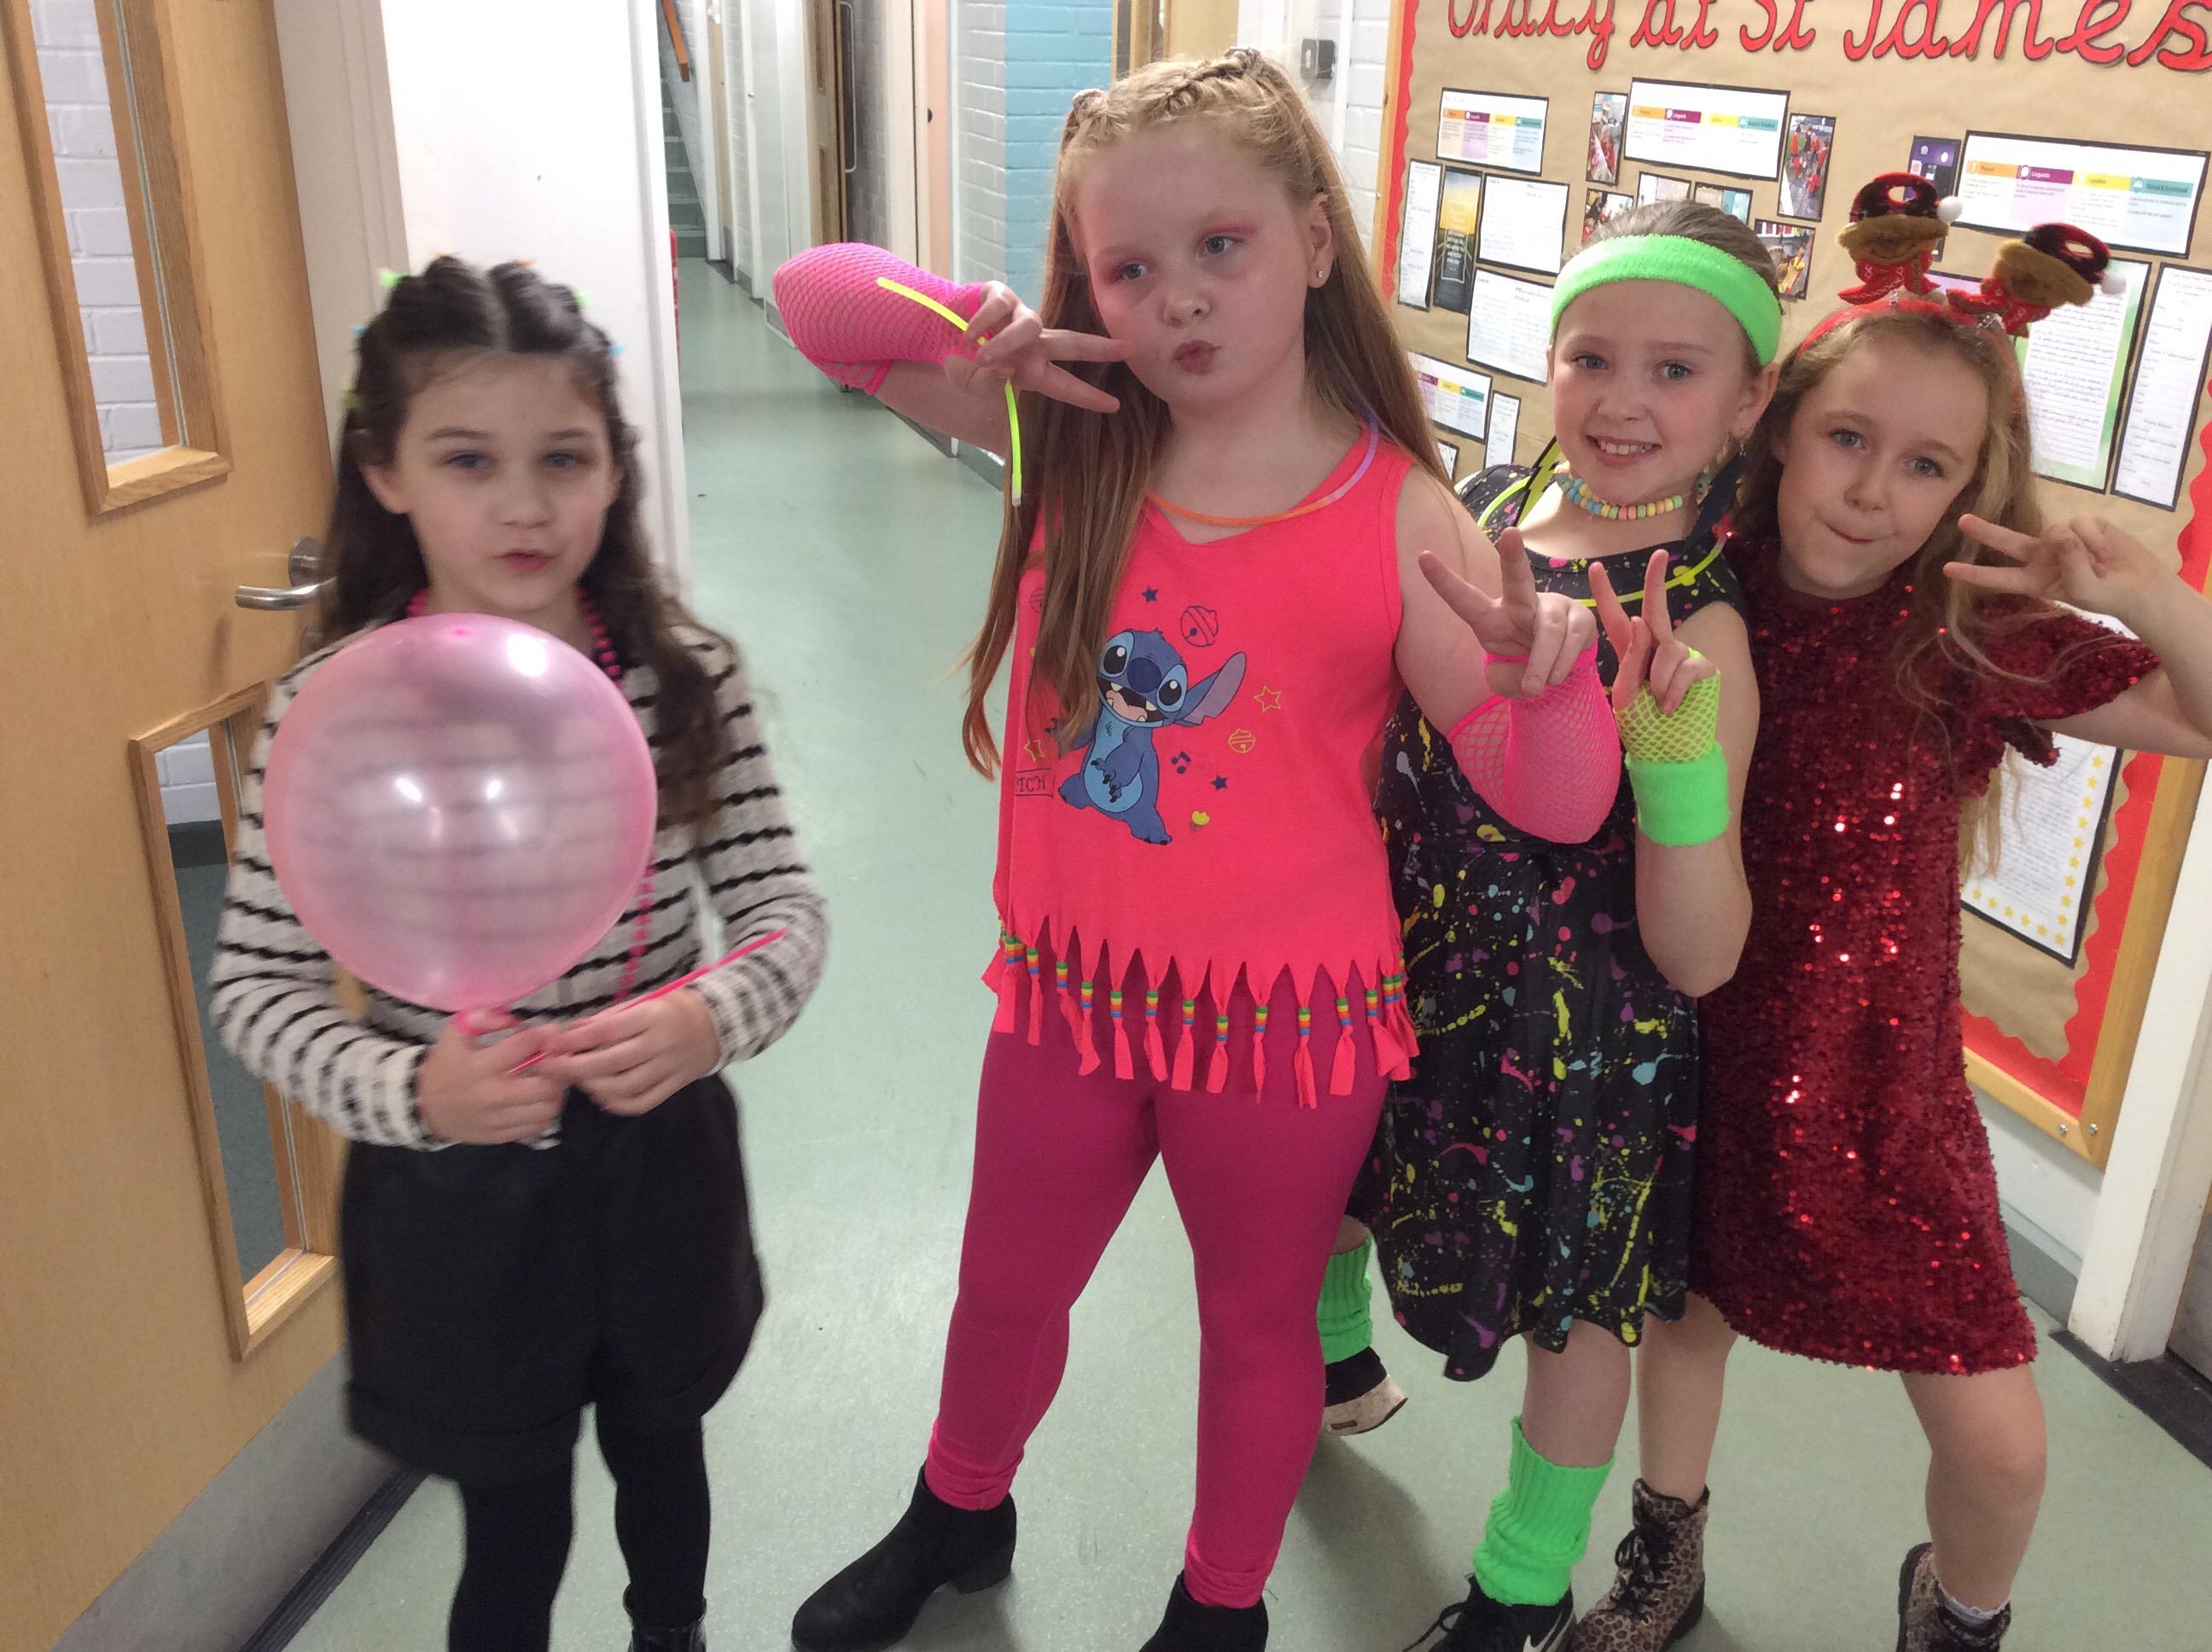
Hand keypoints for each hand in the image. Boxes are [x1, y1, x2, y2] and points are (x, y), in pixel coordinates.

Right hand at [415, 1011, 565, 1143]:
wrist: (423, 1107)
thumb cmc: (445, 1065)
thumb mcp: (455, 1034)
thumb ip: (481, 1018)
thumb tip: (512, 1017)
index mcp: (479, 1066)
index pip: (524, 1046)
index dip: (544, 1035)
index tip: (551, 1032)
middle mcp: (490, 1095)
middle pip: (544, 1085)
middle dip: (556, 1069)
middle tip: (557, 1060)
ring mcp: (497, 1119)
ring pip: (546, 1109)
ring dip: (555, 1092)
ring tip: (550, 1080)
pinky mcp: (500, 1136)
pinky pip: (537, 1126)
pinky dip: (545, 1112)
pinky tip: (539, 1099)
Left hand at [538, 989, 720, 1116]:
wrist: (717, 1025)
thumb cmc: (673, 1008)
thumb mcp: (643, 1001)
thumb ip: (608, 1017)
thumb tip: (570, 1031)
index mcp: (651, 1016)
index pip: (607, 1031)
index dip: (575, 1040)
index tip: (551, 1045)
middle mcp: (660, 1044)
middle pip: (610, 1063)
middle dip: (574, 1068)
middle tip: (551, 1069)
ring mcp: (668, 1068)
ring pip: (623, 1087)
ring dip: (593, 1087)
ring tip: (579, 1080)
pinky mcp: (674, 1086)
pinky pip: (641, 1102)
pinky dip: (617, 1104)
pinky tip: (602, 1096)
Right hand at [947, 283, 1131, 413]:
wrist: (936, 332)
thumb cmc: (962, 361)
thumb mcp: (970, 383)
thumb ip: (985, 384)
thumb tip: (1004, 368)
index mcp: (1031, 370)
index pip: (1064, 385)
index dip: (1088, 396)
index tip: (1115, 406)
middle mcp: (1033, 342)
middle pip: (1072, 343)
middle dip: (1100, 347)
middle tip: (1127, 349)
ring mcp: (1018, 316)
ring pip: (1028, 326)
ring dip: (1006, 343)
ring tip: (983, 357)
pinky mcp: (1000, 294)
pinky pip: (998, 308)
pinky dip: (981, 324)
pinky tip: (968, 334)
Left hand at [1420, 525, 1598, 697]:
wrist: (1560, 671)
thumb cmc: (1523, 668)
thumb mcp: (1506, 681)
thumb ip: (1507, 681)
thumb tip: (1525, 677)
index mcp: (1491, 618)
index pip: (1464, 600)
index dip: (1444, 581)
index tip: (1422, 556)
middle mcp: (1521, 604)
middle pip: (1518, 579)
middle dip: (1513, 556)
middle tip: (1510, 533)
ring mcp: (1553, 606)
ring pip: (1548, 630)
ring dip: (1541, 664)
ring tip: (1535, 688)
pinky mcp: (1580, 616)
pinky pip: (1570, 641)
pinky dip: (1560, 666)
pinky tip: (1555, 676)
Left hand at [1590, 551, 1715, 712]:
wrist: (1669, 755)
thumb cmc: (1644, 726)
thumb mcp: (1626, 695)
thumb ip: (1631, 661)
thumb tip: (1640, 620)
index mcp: (1632, 653)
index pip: (1616, 620)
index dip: (1606, 595)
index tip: (1596, 567)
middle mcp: (1658, 648)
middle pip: (1655, 609)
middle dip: (1656, 581)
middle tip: (1659, 554)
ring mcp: (1683, 656)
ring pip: (1668, 649)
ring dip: (1658, 680)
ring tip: (1657, 703)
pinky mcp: (1704, 668)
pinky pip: (1686, 667)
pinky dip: (1674, 690)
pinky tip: (1670, 707)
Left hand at [1948, 514, 2170, 625]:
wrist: (2138, 584)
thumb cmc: (2107, 594)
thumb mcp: (2084, 589)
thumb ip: (2070, 563)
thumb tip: (2062, 533)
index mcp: (2034, 580)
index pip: (1999, 577)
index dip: (1975, 574)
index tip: (1948, 570)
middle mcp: (2042, 557)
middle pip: (2008, 542)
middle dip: (1986, 531)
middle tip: (1962, 521)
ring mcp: (2061, 538)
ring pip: (2057, 532)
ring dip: (2082, 550)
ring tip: (2100, 566)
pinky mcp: (2083, 523)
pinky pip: (2081, 523)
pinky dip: (2095, 540)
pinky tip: (2107, 554)